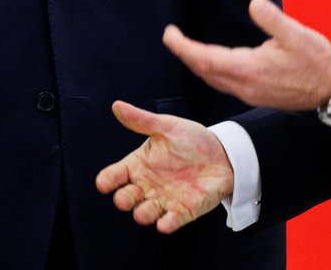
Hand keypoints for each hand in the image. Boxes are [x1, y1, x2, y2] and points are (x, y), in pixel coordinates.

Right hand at [95, 101, 233, 233]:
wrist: (224, 155)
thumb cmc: (192, 140)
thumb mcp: (167, 126)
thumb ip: (141, 120)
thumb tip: (117, 106)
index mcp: (138, 164)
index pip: (114, 176)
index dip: (107, 181)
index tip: (105, 183)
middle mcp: (147, 185)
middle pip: (125, 198)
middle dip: (123, 200)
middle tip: (129, 194)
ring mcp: (163, 200)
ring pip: (144, 214)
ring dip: (142, 214)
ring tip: (145, 210)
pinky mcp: (182, 212)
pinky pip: (169, 223)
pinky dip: (165, 225)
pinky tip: (164, 223)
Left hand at [164, 0, 330, 110]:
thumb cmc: (316, 60)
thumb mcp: (296, 34)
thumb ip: (273, 18)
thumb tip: (253, 3)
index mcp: (249, 69)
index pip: (204, 58)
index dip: (182, 47)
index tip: (168, 34)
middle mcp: (244, 85)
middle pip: (203, 71)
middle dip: (185, 54)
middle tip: (172, 37)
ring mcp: (250, 93)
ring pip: (213, 79)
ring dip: (197, 64)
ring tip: (186, 48)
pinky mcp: (257, 95)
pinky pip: (224, 84)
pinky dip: (211, 71)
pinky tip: (213, 63)